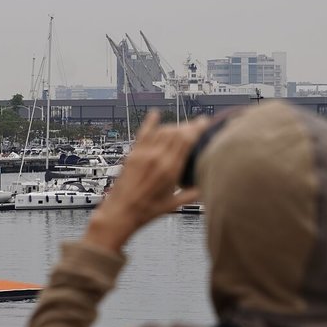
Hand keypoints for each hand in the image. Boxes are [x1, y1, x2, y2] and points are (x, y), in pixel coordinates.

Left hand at [84, 111, 210, 251]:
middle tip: (193, 126)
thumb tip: (205, 188)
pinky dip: (150, 122)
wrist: (121, 212)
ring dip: (173, 126)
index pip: (187, 140)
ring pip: (162, 130)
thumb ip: (191, 194)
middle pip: (176, 132)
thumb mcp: (174, 204)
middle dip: (187, 126)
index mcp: (170, 169)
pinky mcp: (133, 154)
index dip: (196, 127)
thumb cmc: (146, 211)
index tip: (203, 122)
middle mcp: (157, 158)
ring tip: (179, 128)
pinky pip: (143, 133)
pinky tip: (154, 114)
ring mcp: (144, 154)